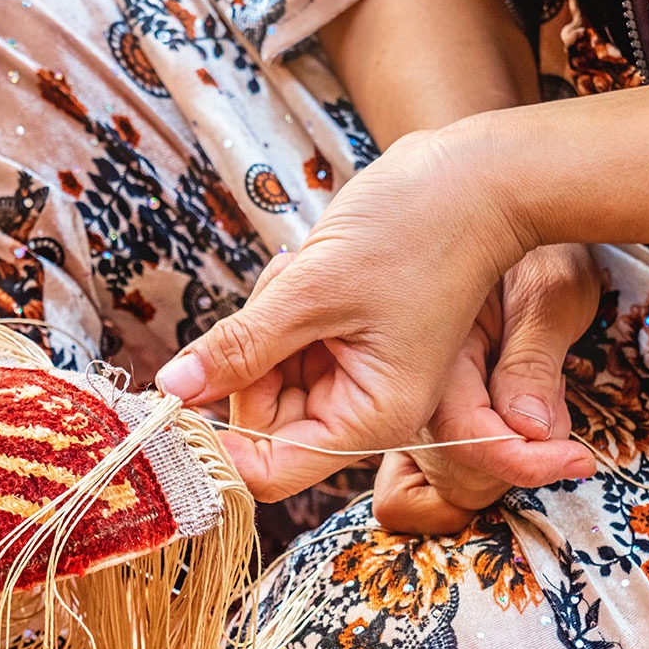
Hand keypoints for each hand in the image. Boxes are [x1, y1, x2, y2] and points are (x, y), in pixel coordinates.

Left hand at [154, 123, 530, 499]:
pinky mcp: (351, 344)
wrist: (475, 177)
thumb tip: (173, 387)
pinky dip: (280, 312)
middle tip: (272, 299)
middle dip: (246, 363)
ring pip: (269, 380)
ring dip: (263, 327)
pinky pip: (287, 347)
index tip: (185, 388)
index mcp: (372, 418)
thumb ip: (240, 346)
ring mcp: (359, 377)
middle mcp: (367, 410)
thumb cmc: (415, 230)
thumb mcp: (313, 290)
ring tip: (299, 273)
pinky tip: (304, 269)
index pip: (269, 471)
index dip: (220, 442)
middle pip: (264, 424)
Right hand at [372, 244, 601, 533]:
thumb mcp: (550, 295)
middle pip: (456, 459)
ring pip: (461, 459)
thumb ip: (533, 363)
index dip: (520, 459)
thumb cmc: (540, 245)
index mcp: (434, 347)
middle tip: (566, 423)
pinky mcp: (441, 393)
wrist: (514, 209)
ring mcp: (423, 386)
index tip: (577, 460)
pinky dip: (509, 437)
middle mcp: (415, 373)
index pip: (464, 432)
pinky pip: (469, 440)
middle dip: (517, 457)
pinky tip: (539, 402)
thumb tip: (526, 429)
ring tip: (555, 402)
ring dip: (517, 448)